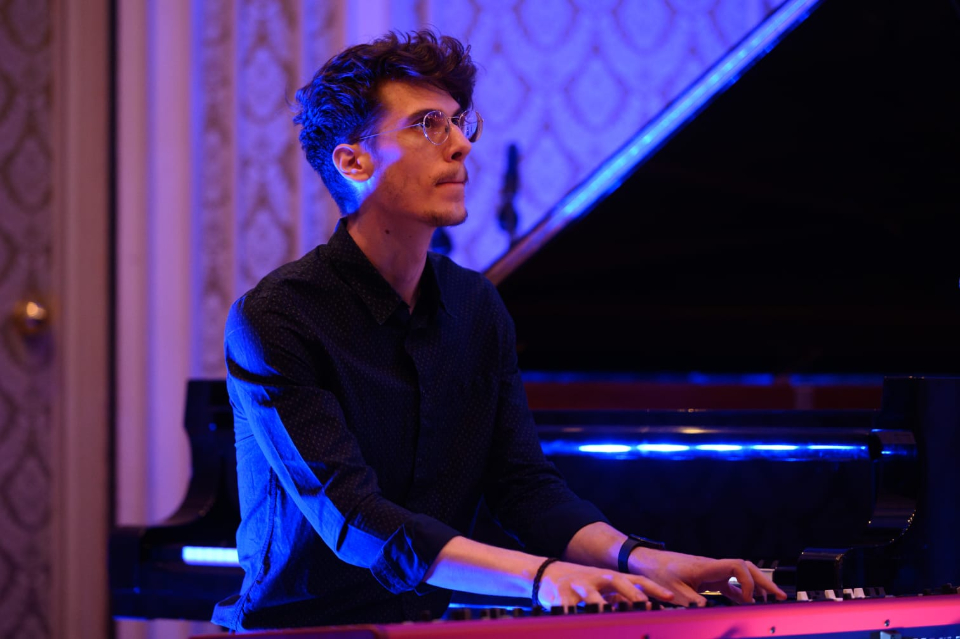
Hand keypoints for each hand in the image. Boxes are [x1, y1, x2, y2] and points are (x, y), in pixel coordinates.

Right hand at [537, 560, 674, 608]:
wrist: (548, 573)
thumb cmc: (582, 585)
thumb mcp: (604, 588)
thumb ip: (622, 597)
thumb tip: (649, 607)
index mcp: (609, 577)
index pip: (636, 579)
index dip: (653, 587)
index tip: (670, 597)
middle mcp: (596, 578)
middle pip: (616, 580)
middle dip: (631, 592)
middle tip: (644, 603)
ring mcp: (578, 584)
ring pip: (591, 594)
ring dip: (601, 603)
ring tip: (607, 612)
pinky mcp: (561, 593)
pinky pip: (567, 605)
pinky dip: (572, 613)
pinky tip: (575, 618)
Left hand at [629, 548, 786, 606]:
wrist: (646, 561)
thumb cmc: (657, 570)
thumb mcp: (673, 589)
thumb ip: (692, 600)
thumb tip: (709, 609)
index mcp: (706, 566)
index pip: (737, 566)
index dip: (747, 582)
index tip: (748, 599)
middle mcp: (712, 566)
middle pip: (746, 568)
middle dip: (764, 582)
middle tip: (779, 596)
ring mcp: (711, 571)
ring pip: (740, 576)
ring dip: (755, 586)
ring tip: (771, 600)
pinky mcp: (708, 577)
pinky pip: (730, 583)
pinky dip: (742, 592)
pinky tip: (748, 602)